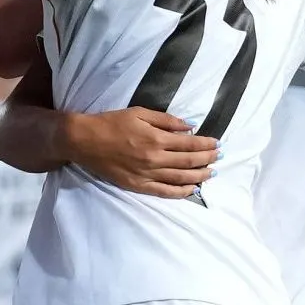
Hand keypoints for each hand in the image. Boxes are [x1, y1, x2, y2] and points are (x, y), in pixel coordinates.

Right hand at [68, 108, 218, 197]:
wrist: (85, 141)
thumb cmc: (112, 123)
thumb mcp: (139, 113)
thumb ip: (166, 120)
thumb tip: (189, 127)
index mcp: (156, 139)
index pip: (189, 145)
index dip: (206, 145)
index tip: (217, 143)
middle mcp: (155, 159)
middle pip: (188, 162)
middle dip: (207, 160)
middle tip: (219, 157)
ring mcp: (147, 175)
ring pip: (180, 179)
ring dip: (199, 177)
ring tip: (211, 173)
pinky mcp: (138, 186)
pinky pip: (164, 192)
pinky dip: (180, 192)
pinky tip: (191, 190)